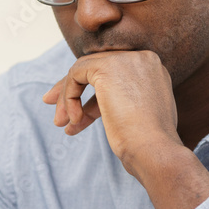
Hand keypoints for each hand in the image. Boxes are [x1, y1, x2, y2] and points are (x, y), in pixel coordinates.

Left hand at [42, 50, 182, 179]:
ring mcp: (125, 60)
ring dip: (67, 98)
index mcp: (152, 69)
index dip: (91, 92)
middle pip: (96, 67)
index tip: (76, 112)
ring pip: (83, 70)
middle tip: (55, 110)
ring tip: (60, 123)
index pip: (113, 73)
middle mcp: (142, 58)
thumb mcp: (139, 116)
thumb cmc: (148, 144)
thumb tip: (96, 104)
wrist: (153, 150)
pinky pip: (75, 75)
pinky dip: (68, 97)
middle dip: (72, 90)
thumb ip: (123, 101)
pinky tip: (73, 120)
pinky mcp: (107, 67)